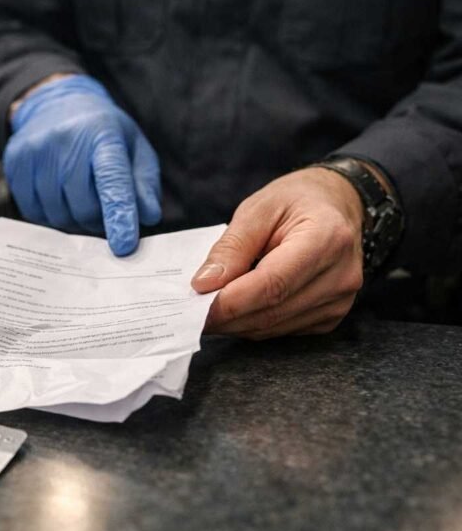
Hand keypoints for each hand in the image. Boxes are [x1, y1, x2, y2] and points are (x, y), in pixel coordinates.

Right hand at [4, 75, 161, 254]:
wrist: (54, 104)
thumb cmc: (101, 133)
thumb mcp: (133, 148)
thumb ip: (144, 183)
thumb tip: (148, 217)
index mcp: (102, 134)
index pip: (112, 181)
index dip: (119, 215)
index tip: (124, 246)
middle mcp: (64, 140)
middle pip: (83, 207)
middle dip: (97, 220)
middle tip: (102, 212)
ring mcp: (35, 151)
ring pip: (57, 214)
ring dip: (73, 221)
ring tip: (79, 202)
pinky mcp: (14, 163)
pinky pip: (34, 212)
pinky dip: (50, 215)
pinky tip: (58, 198)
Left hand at [191, 168, 365, 338]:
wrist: (336, 206)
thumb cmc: (295, 201)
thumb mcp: (257, 209)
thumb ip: (231, 247)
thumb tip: (204, 284)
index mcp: (327, 239)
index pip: (273, 284)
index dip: (230, 301)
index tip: (194, 303)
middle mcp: (341, 276)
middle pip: (272, 311)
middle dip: (226, 315)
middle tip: (190, 310)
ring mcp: (340, 300)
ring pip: (274, 326)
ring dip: (236, 323)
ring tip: (207, 308)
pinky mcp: (331, 316)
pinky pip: (283, 330)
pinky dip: (253, 323)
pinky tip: (237, 308)